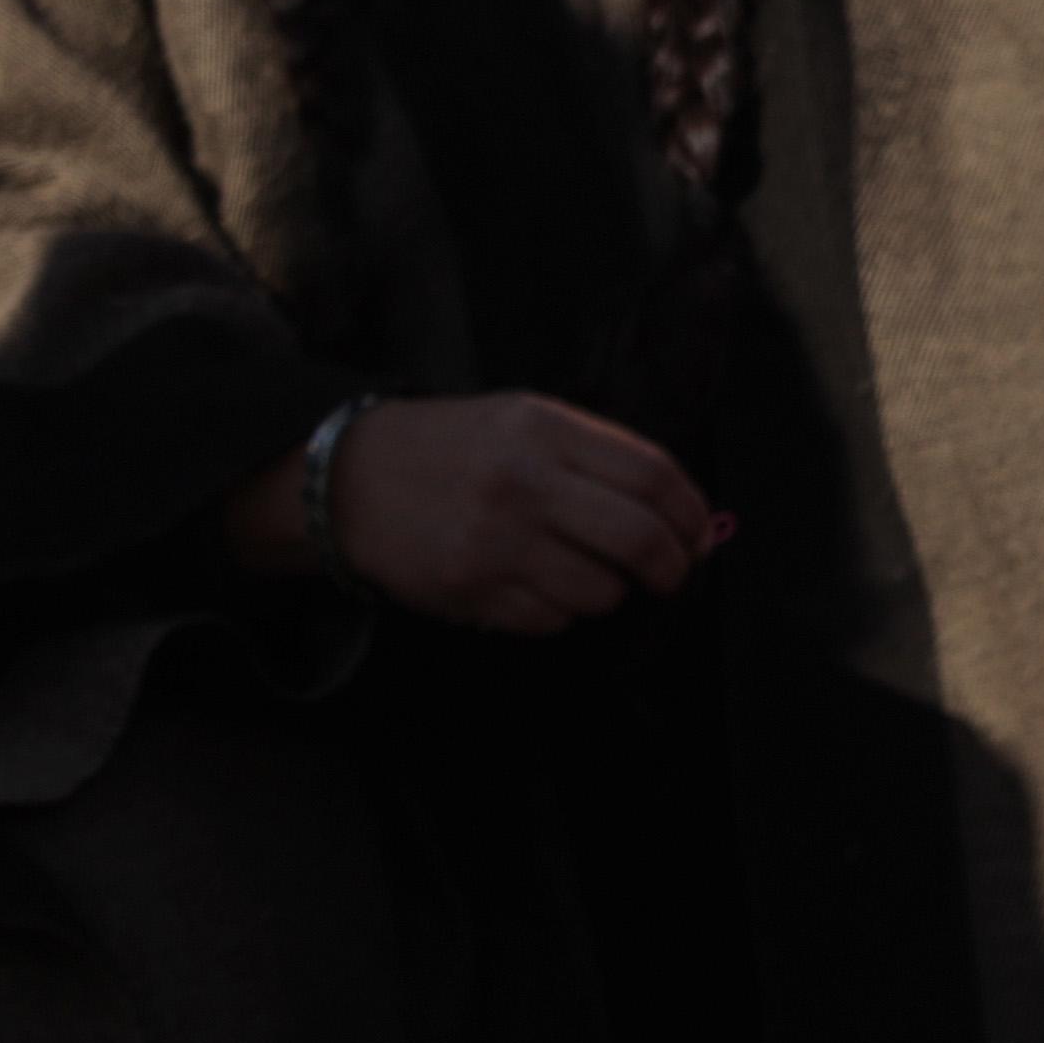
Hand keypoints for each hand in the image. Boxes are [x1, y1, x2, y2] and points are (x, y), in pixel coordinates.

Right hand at [225, 391, 713, 634]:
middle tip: (669, 577)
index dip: (692, 514)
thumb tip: (683, 519)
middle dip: (673, 570)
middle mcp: (522, 482)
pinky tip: (526, 583)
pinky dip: (556, 611)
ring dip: (605, 592)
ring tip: (574, 571)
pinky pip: (553, 621)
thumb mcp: (520, 421)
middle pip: (642, 540)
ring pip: (602, 592)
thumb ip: (597, 457)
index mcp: (541, 428)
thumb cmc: (452, 449)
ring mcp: (496, 540)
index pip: (654, 476)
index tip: (697, 536)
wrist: (346, 478)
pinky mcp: (473, 590)